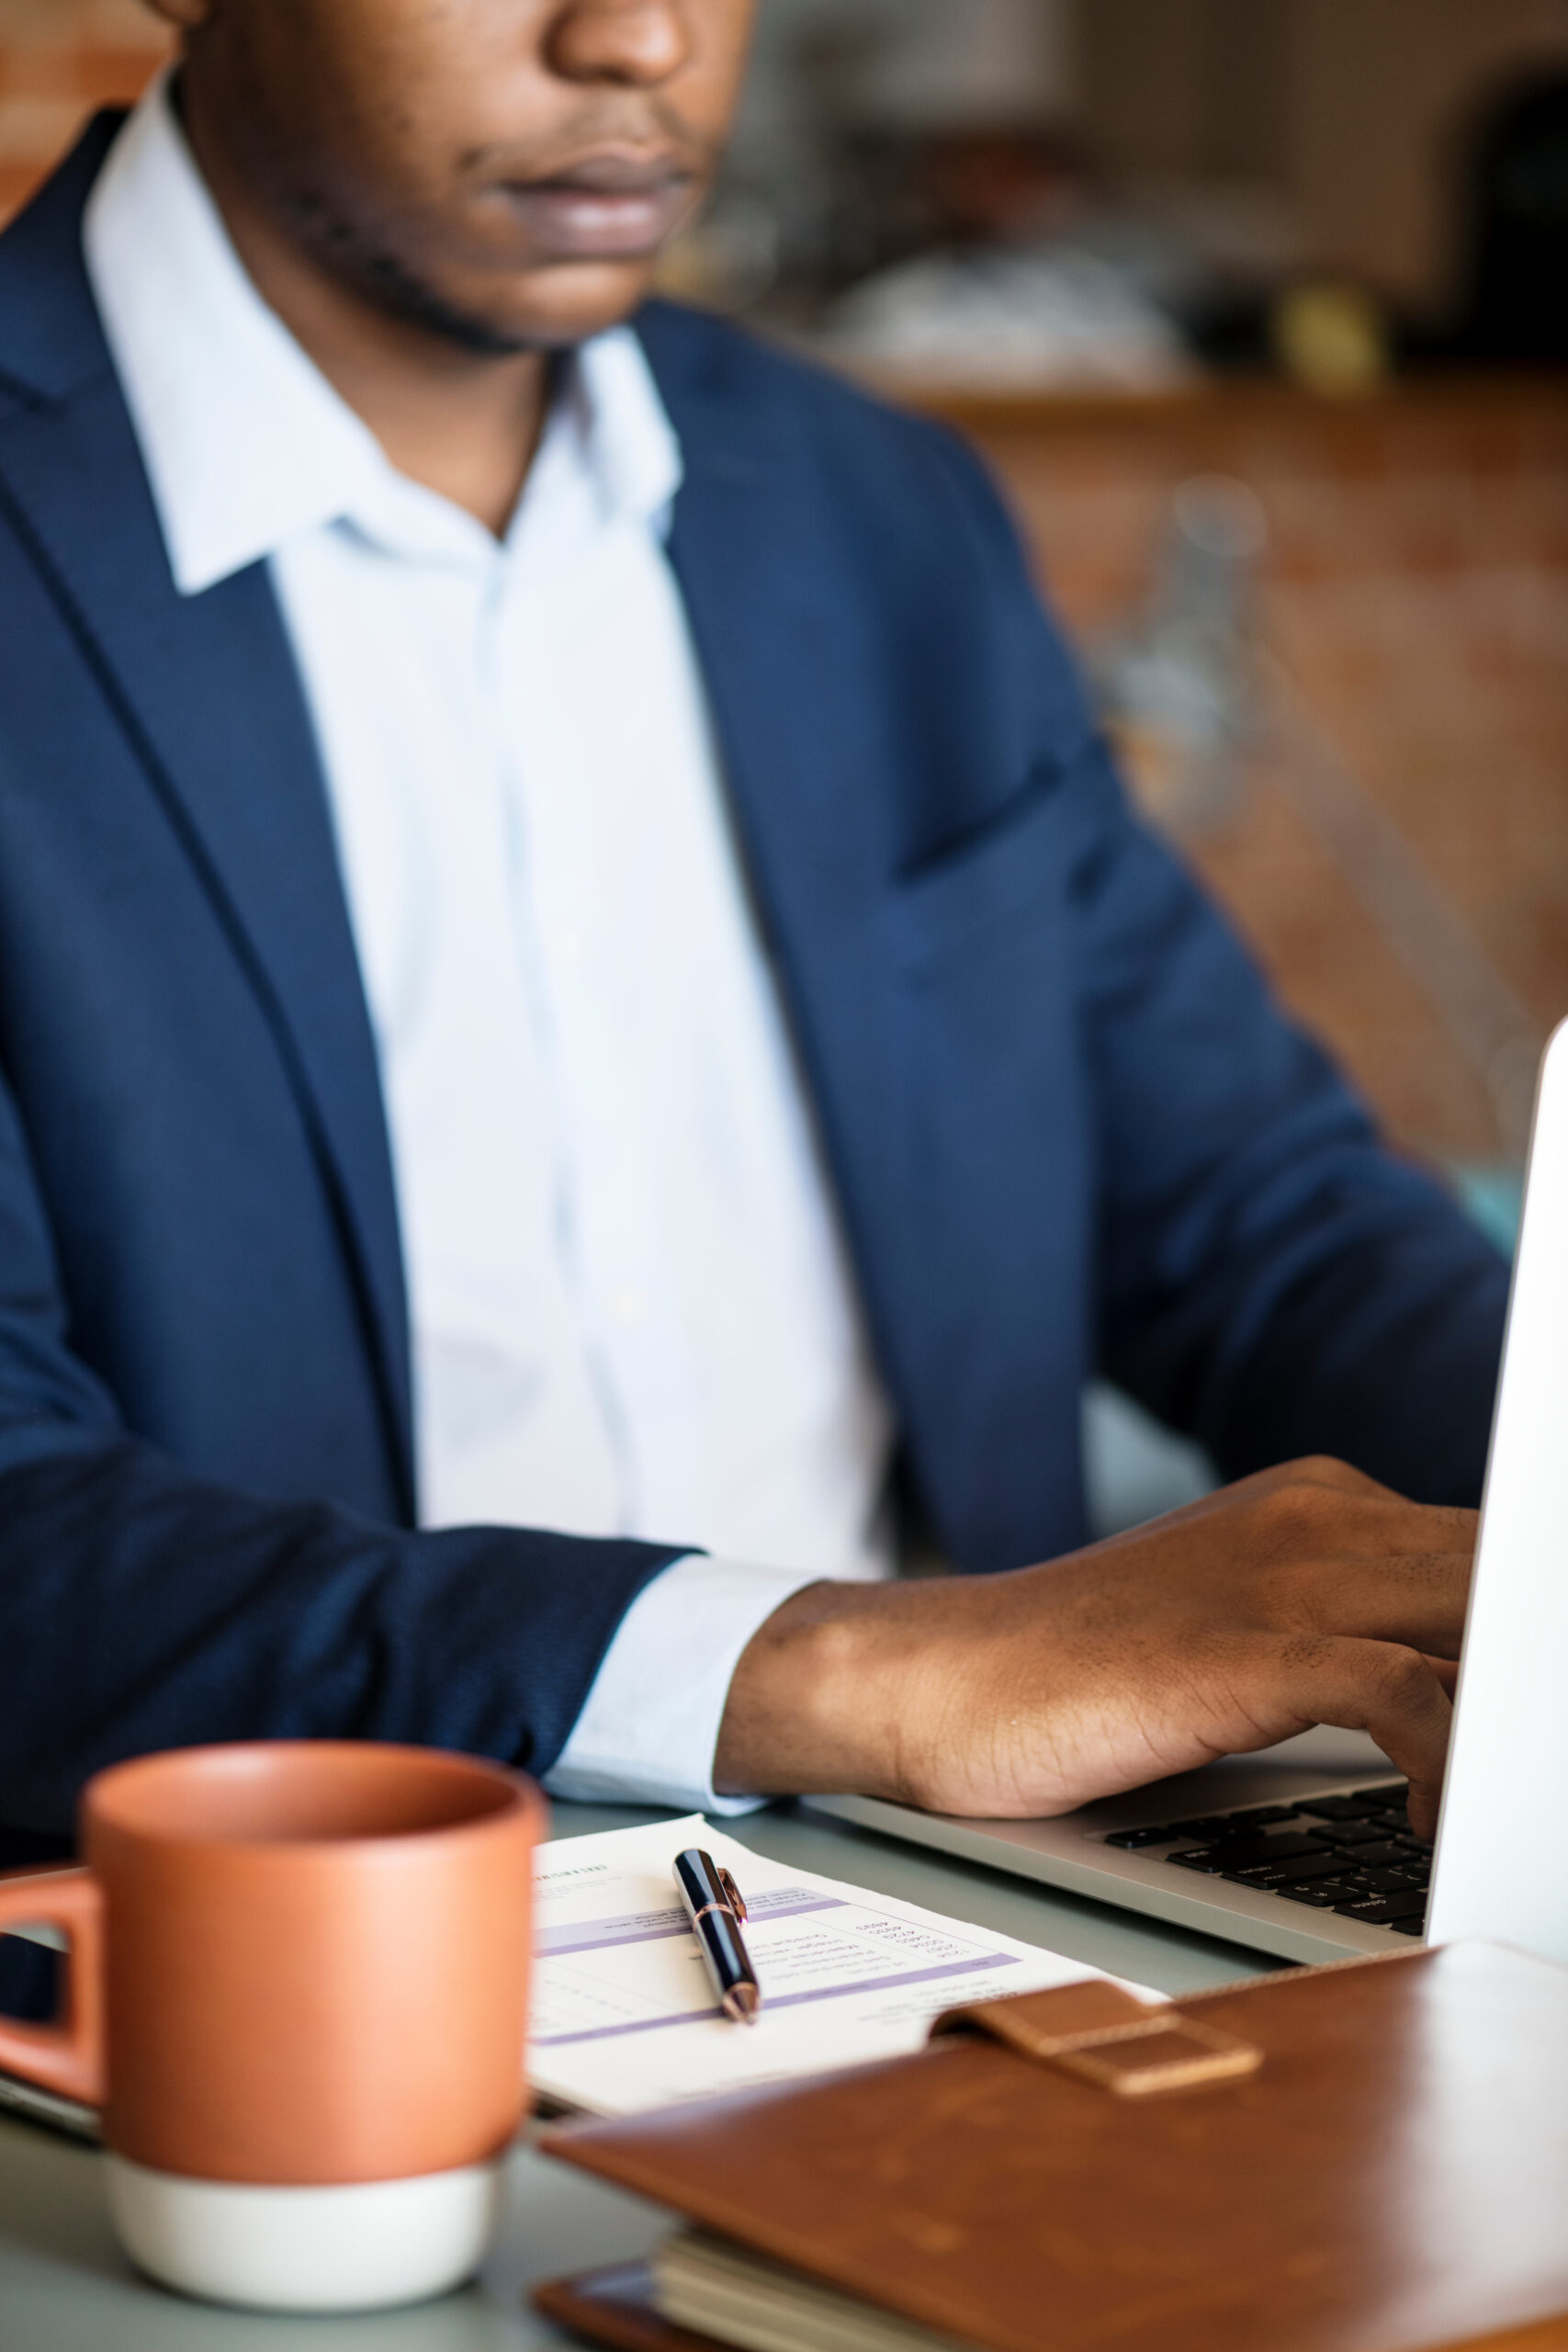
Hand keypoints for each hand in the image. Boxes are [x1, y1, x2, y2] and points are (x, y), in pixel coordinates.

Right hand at [714, 1457, 1476, 1839]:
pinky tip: (1439, 1820)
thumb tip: (1462, 1705)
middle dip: (1532, 1663)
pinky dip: (1453, 1761)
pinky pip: (1405, 1691)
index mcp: (1322, 1505)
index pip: (1498, 1548)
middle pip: (1507, 1566)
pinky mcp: (1239, 1653)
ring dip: (1515, 1708)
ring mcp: (1280, 1579)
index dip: (1527, 1632)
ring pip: (1481, 1611)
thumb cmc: (1075, 1678)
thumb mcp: (1231, 1630)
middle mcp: (1316, 1519)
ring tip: (1511, 1790)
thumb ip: (1344, 1636)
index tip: (1528, 1712)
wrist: (932, 1678)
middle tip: (1532, 1753)